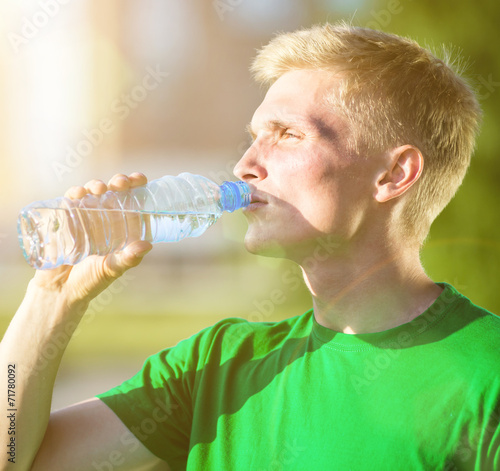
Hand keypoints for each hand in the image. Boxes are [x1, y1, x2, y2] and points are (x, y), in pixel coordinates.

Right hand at [30, 172, 152, 307]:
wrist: (59, 290)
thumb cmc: (91, 281)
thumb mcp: (112, 269)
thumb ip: (129, 259)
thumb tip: (147, 245)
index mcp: (121, 226)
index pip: (132, 201)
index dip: (136, 186)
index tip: (140, 179)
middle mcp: (105, 218)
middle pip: (114, 192)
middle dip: (119, 182)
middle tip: (121, 183)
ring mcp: (85, 216)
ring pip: (93, 192)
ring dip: (97, 185)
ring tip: (100, 188)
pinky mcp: (65, 219)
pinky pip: (70, 201)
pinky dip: (74, 193)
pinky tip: (78, 194)